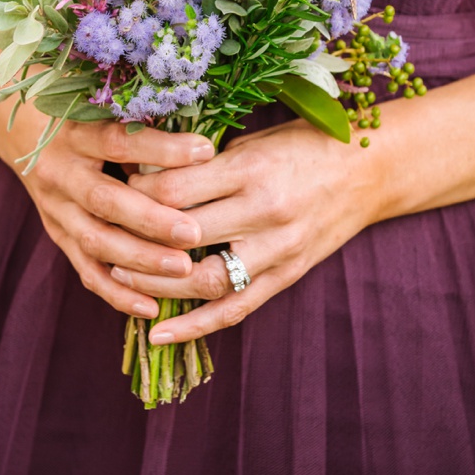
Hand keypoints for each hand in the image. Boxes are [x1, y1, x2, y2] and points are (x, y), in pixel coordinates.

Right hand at [0, 103, 215, 318]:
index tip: (206, 152)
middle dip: (152, 220)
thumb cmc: (84, 115)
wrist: (27, 133)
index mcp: (77, 134)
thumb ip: (145, 125)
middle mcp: (61, 173)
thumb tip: (203, 143)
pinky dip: (118, 292)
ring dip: (140, 259)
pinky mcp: (57, 236)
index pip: (120, 142)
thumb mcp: (105, 110)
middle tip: (194, 233)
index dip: (163, 149)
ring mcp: (56, 209)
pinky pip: (86, 271)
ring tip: (183, 269)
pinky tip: (151, 306)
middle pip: (106, 201)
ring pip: (95, 241)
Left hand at [115, 119, 380, 343]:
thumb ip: (205, 163)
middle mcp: (264, 212)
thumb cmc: (305, 146)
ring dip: (155, 283)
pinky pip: (236, 309)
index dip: (137, 191)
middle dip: (136, 236)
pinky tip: (158, 333)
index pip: (175, 189)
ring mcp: (278, 250)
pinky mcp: (286, 276)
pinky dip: (194, 326)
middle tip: (104, 231)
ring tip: (118, 277)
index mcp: (251, 169)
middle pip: (182, 234)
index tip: (116, 185)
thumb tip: (144, 176)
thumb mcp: (254, 141)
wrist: (370, 171)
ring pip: (204, 279)